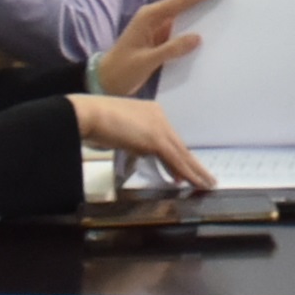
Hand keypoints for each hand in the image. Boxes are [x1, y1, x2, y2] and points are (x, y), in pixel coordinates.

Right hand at [74, 98, 214, 192]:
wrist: (87, 114)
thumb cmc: (93, 120)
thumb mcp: (118, 130)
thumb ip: (132, 139)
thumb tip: (140, 151)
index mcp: (150, 111)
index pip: (167, 137)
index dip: (176, 154)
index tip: (183, 169)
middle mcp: (158, 116)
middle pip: (178, 145)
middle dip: (191, 164)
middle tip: (204, 178)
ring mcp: (159, 127)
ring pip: (181, 153)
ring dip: (195, 171)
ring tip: (206, 183)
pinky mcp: (156, 139)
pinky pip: (176, 160)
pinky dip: (188, 173)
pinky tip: (195, 182)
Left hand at [93, 0, 221, 97]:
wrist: (105, 82)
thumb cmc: (121, 70)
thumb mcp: (145, 61)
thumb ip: (170, 50)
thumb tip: (197, 38)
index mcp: (149, 17)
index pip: (181, 1)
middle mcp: (154, 18)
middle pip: (185, 4)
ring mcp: (158, 29)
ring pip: (185, 17)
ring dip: (203, 14)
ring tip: (226, 8)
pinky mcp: (161, 41)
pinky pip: (182, 32)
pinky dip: (195, 31)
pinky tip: (211, 34)